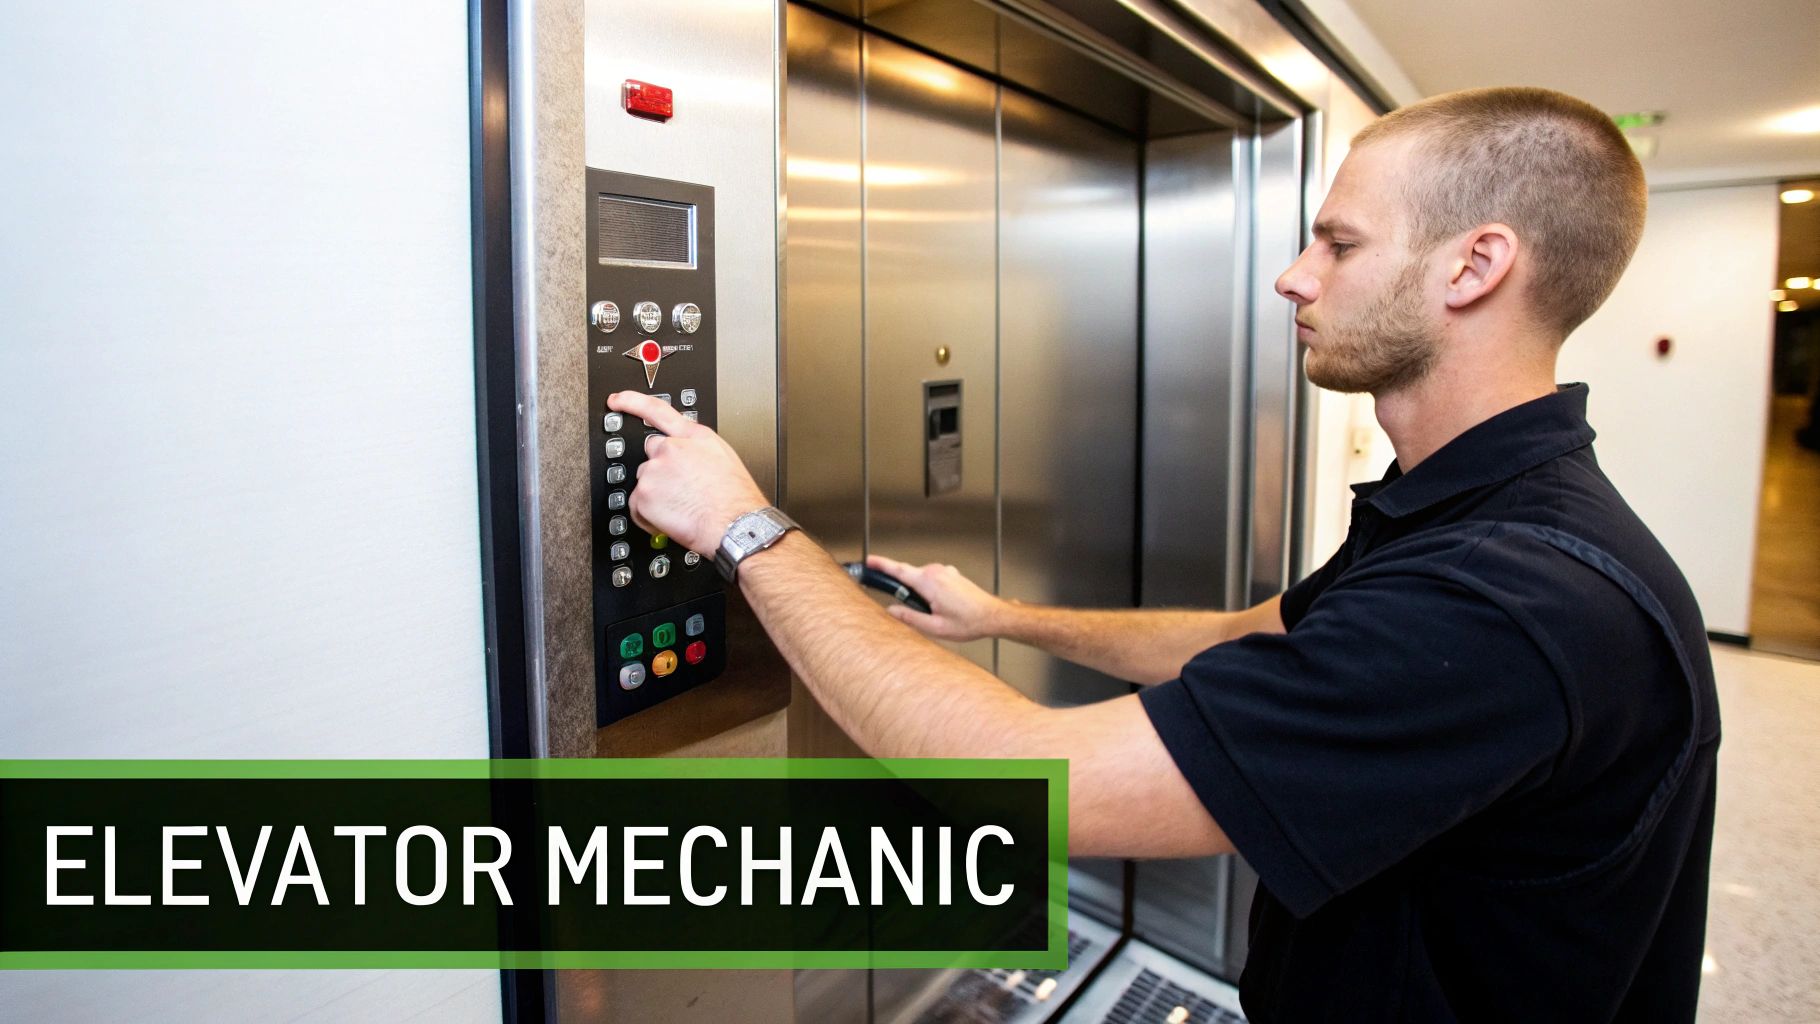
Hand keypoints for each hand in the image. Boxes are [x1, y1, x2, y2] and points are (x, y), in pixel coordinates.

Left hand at [607, 391, 768, 555]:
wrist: (735, 525)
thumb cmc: (736, 500)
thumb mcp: (724, 460)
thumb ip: (698, 451)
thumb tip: (689, 459)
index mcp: (694, 437)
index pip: (657, 410)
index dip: (632, 402)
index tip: (617, 400)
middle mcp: (672, 449)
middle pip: (650, 455)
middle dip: (659, 472)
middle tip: (678, 491)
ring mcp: (655, 470)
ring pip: (645, 482)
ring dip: (656, 496)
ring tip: (681, 508)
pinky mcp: (644, 494)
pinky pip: (637, 507)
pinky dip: (649, 517)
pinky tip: (671, 519)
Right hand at [864, 554, 1007, 641]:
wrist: (992, 616)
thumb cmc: (969, 621)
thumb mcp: (934, 626)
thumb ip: (909, 617)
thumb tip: (891, 611)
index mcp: (929, 582)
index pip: (898, 570)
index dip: (881, 565)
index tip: (869, 561)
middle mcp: (936, 572)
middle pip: (908, 576)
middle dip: (904, 591)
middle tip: (916, 609)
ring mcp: (944, 571)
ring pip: (920, 579)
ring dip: (920, 593)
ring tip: (935, 613)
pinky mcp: (950, 574)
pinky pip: (931, 579)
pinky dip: (929, 590)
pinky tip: (941, 607)